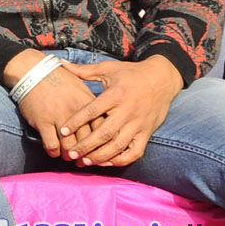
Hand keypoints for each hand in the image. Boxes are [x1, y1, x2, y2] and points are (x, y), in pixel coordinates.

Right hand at [8, 59, 98, 158]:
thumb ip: (93, 105)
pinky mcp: (43, 122)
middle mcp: (76, 112)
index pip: (102, 129)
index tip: (99, 151)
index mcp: (89, 104)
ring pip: (70, 147)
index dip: (102, 144)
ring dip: (69, 156)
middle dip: (86, 155)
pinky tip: (53, 151)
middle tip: (83, 160)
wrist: (34, 72)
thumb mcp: (82, 87)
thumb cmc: (59, 80)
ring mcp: (59, 117)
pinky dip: (53, 152)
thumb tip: (103, 121)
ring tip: (68, 157)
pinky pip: (52, 145)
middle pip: (87, 142)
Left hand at [55, 56, 182, 166]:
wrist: (163, 78)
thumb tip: (61, 64)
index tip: (62, 131)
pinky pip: (135, 152)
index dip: (76, 122)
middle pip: (104, 133)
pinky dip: (121, 160)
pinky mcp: (148, 132)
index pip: (92, 111)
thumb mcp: (108, 68)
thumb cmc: (131, 73)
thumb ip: (84, 71)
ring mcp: (139, 124)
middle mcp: (127, 111)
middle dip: (85, 145)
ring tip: (85, 161)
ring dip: (100, 156)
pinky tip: (107, 162)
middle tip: (71, 153)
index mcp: (116, 95)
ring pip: (118, 145)